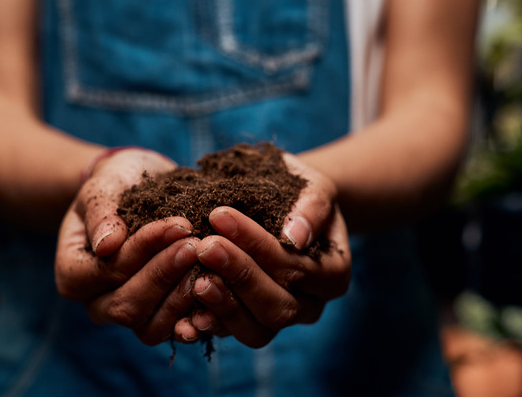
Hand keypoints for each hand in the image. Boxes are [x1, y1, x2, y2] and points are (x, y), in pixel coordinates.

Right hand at [55, 148, 199, 344]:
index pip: (106, 272)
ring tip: (209, 266)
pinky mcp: (160, 319)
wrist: (141, 188)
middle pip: (127, 306)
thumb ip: (102, 213)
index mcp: (73, 274)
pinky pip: (176, 332)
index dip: (142, 252)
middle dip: (165, 274)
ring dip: (182, 298)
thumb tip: (107, 244)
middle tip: (196, 244)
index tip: (177, 225)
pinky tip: (218, 296)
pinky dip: (198, 319)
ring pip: (151, 328)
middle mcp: (97, 303)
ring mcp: (129, 316)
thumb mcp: (106, 186)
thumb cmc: (118, 184)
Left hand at [173, 155, 350, 347]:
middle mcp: (311, 306)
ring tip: (196, 280)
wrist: (284, 204)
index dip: (258, 246)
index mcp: (333, 274)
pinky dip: (209, 324)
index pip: (298, 268)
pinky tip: (187, 312)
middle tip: (205, 246)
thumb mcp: (312, 187)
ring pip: (257, 331)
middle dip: (239, 275)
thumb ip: (312, 206)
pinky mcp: (250, 325)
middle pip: (279, 306)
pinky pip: (231, 335)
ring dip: (224, 305)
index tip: (220, 215)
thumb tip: (295, 235)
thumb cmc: (299, 192)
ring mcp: (279, 320)